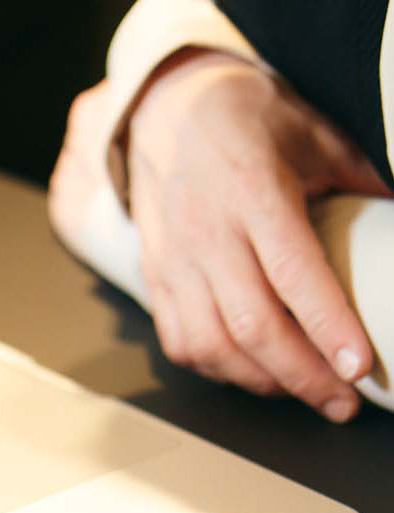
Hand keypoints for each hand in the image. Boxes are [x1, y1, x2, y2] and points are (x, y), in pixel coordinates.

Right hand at [126, 49, 391, 420]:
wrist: (163, 111)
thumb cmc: (244, 122)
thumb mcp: (312, 132)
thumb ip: (358, 175)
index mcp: (252, 190)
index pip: (293, 273)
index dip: (327, 327)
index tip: (357, 366)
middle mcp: (208, 233)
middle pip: (253, 326)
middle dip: (303, 376)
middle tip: (341, 401)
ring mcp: (175, 262)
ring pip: (213, 346)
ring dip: (262, 381)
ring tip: (303, 391)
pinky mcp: (155, 281)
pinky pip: (183, 345)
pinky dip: (221, 370)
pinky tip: (252, 372)